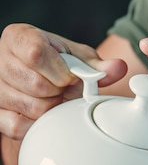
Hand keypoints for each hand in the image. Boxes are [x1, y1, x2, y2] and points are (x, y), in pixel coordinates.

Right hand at [0, 23, 126, 139]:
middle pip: (38, 86)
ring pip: (33, 109)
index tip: (69, 77)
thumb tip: (118, 68)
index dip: (60, 71)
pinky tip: (45, 114)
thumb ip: (97, 66)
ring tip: (54, 100)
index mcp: (18, 38)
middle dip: (59, 92)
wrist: (37, 81)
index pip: (36, 54)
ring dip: (53, 109)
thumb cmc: (57, 66)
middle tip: (62, 90)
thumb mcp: (77, 60)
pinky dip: (40, 125)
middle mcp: (1, 60)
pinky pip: (21, 127)